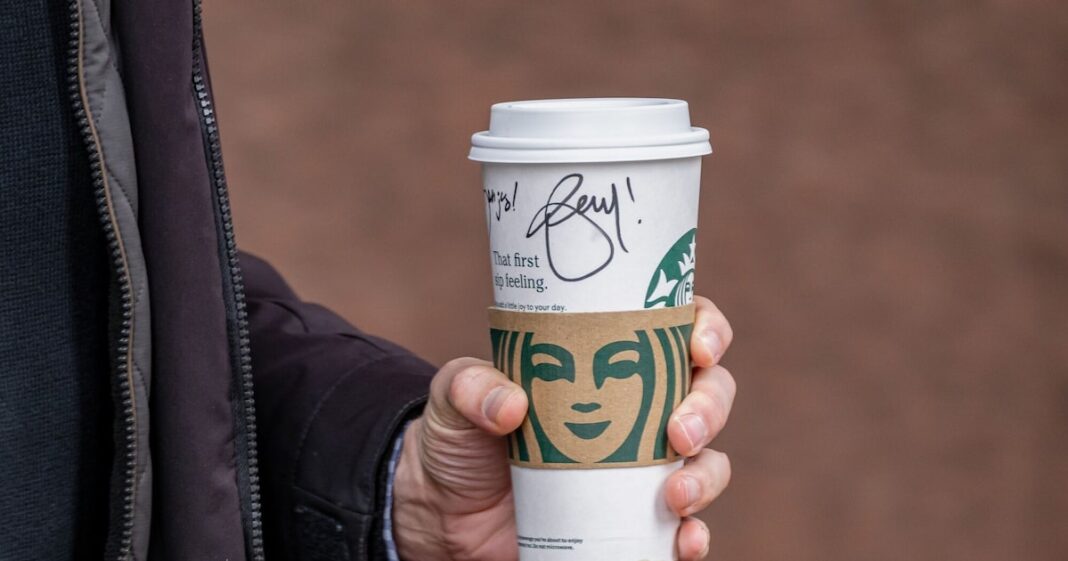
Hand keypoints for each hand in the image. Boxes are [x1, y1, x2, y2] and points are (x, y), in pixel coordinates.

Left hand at [392, 296, 735, 560]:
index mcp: (609, 362)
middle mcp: (638, 410)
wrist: (445, 513)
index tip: (698, 347)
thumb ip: (471, 386)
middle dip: (710, 408)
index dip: (707, 328)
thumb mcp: (455, 396)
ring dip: (707, 476)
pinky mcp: (635, 521)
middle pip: (710, 393)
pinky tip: (682, 542)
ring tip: (674, 496)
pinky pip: (687, 529)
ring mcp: (642, 468)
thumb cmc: (462, 437)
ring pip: (709, 461)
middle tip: (679, 431)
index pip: (677, 329)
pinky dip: (694, 537)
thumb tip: (512, 407)